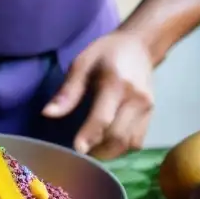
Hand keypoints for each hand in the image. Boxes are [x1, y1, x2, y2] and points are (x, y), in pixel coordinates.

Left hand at [42, 31, 154, 158]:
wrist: (139, 45)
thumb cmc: (106, 53)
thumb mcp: (82, 64)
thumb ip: (67, 92)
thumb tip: (47, 114)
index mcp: (116, 84)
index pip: (103, 118)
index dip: (89, 137)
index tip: (76, 150)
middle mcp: (136, 99)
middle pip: (118, 136)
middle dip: (98, 150)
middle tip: (80, 152)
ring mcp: (147, 108)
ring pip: (129, 143)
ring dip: (110, 152)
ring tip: (92, 149)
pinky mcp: (151, 115)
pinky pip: (137, 141)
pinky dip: (122, 148)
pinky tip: (107, 142)